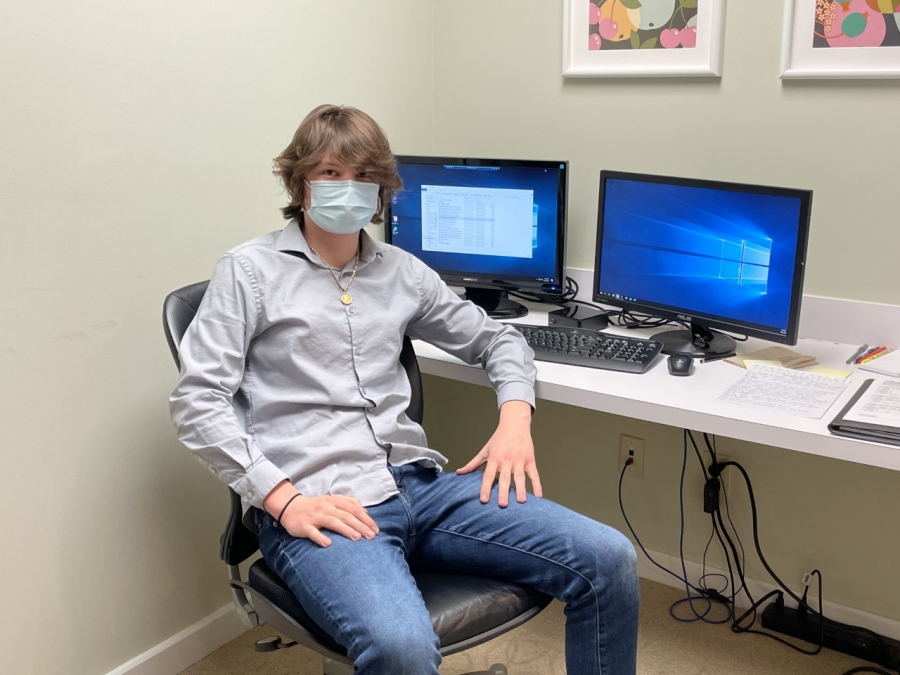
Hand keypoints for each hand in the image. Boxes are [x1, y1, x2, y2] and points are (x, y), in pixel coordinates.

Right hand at [263, 481, 378, 546]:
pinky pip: (312, 532)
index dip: (366, 518)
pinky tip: (328, 544)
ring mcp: (315, 516)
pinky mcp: (304, 526)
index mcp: (334, 501)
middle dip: (360, 525)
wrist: (290, 507)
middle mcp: (326, 507)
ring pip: (332, 522)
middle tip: (371, 536)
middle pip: (346, 515)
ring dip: (345, 530)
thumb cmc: (315, 506)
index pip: (354, 509)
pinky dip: (320, 537)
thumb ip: (348, 503)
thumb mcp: (332, 501)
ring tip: (357, 538)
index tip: (375, 529)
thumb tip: (365, 510)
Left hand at [456, 400, 542, 506]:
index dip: (486, 488)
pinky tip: (538, 495)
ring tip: (521, 501)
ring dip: (520, 489)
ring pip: (520, 477)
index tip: (484, 500)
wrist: (515, 424)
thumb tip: (459, 472)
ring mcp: (519, 460)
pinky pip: (534, 474)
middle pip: (504, 478)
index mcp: (494, 458)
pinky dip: (537, 484)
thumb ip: (472, 464)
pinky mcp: (530, 460)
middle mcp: (506, 460)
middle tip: (502, 504)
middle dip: (503, 491)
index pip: (488, 475)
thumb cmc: (498, 439)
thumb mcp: (485, 450)